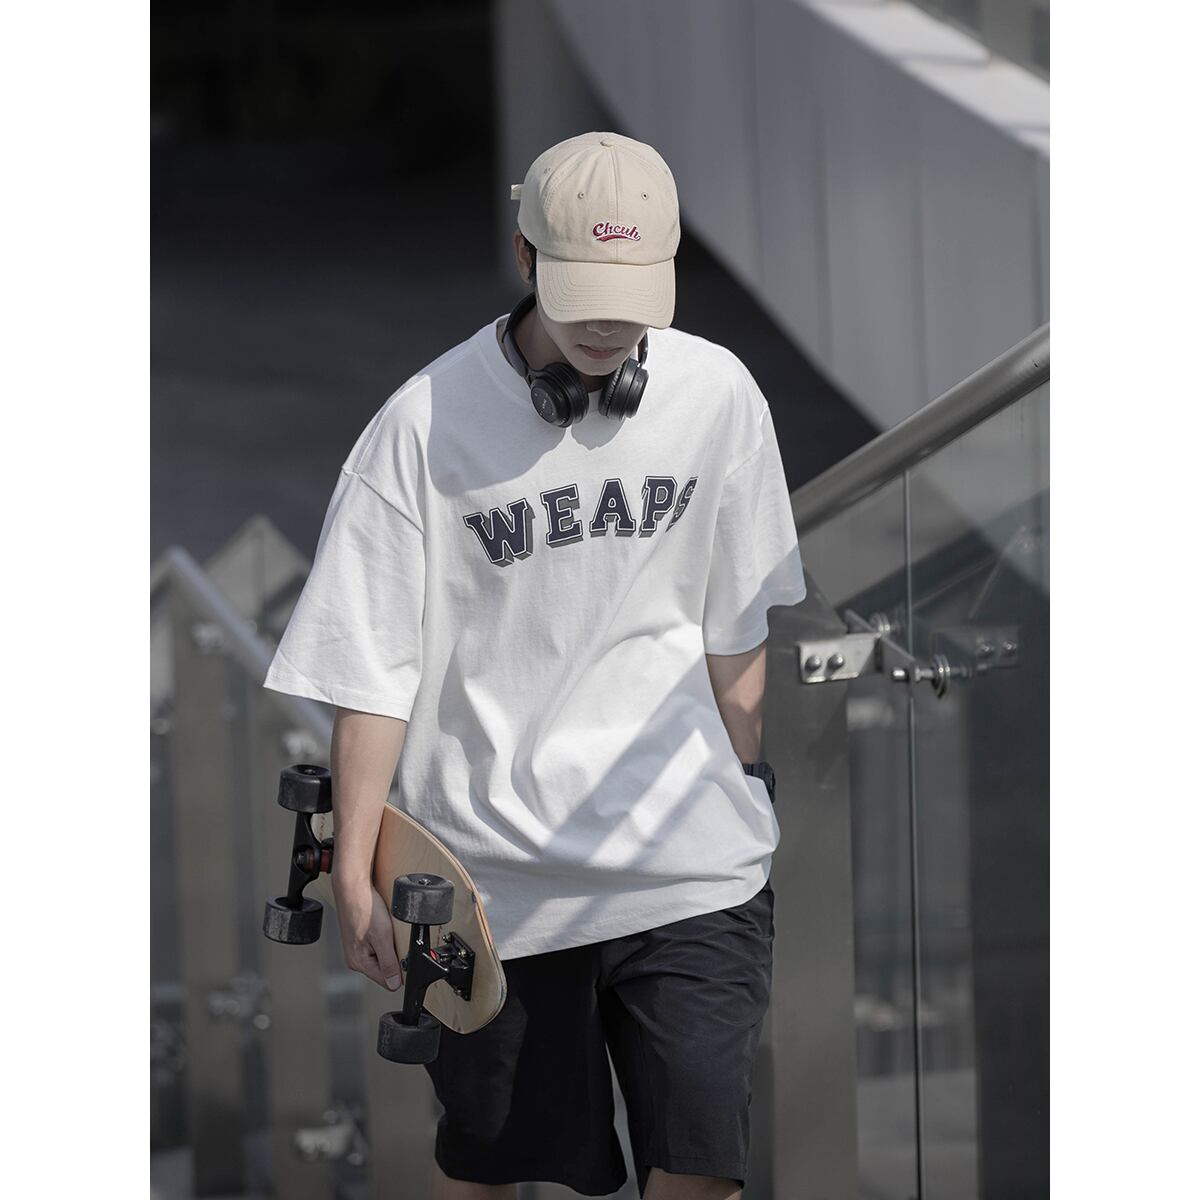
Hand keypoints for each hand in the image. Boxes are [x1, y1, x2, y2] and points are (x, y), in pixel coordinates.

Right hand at [332, 875, 403, 991]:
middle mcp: (356, 959)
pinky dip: (384, 937)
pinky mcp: (361, 938)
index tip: (403, 955)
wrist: (352, 887)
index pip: (386, 981)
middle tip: (392, 937)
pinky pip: (379, 945)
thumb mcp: (382, 937)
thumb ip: (389, 963)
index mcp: (359, 963)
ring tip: (384, 929)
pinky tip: (381, 925)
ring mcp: (358, 948)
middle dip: (394, 955)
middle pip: (385, 969)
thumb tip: (394, 984)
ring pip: (383, 956)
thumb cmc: (364, 908)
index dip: (399, 971)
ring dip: (389, 945)